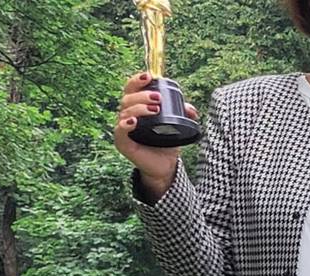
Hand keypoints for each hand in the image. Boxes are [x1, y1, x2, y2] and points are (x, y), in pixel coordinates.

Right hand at [113, 72, 182, 194]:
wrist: (165, 165)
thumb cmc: (166, 142)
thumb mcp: (177, 125)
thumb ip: (183, 114)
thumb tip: (190, 109)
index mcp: (137, 107)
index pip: (132, 88)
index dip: (138, 80)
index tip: (150, 76)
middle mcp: (127, 115)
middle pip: (128, 98)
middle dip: (142, 95)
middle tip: (158, 98)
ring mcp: (123, 129)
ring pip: (125, 112)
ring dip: (139, 108)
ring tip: (155, 110)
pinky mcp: (122, 143)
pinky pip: (119, 131)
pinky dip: (126, 124)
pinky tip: (134, 122)